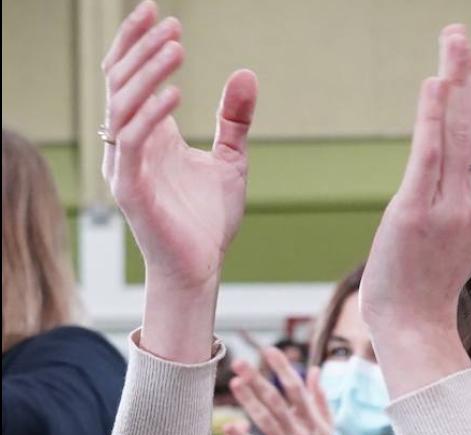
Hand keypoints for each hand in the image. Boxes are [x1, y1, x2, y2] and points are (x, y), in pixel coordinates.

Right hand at [101, 1, 256, 360]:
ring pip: (123, 106)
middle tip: (170, 23)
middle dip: (142, 48)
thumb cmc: (209, 219)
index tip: (158, 12)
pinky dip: (152, 114)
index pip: (129, 77)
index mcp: (147, 135)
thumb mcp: (231, 159)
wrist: (203, 268)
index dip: (138, 43)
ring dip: (148, 74)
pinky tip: (175, 94)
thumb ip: (234, 119)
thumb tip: (244, 72)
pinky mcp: (132, 189)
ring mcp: (126, 166)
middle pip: (121, 82)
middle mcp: (129, 146)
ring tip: (177, 48)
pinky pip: (134, 142)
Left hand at [224, 348, 347, 434]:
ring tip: (235, 384)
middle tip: (240, 363)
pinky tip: (230, 427)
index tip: (270, 350)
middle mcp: (300, 431)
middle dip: (259, 380)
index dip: (283, 369)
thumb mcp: (327, 426)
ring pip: (266, 421)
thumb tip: (316, 370)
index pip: (297, 389)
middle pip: (277, 401)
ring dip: (250, 402)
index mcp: (312, 419)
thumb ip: (320, 397)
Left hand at [361, 26, 470, 394]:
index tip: (469, 59)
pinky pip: (429, 156)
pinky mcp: (416, 211)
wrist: (413, 319)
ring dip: (454, 83)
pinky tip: (435, 86)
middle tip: (458, 33)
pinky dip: (434, 118)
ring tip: (451, 45)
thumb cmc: (436, 276)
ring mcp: (448, 206)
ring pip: (456, 134)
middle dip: (469, 74)